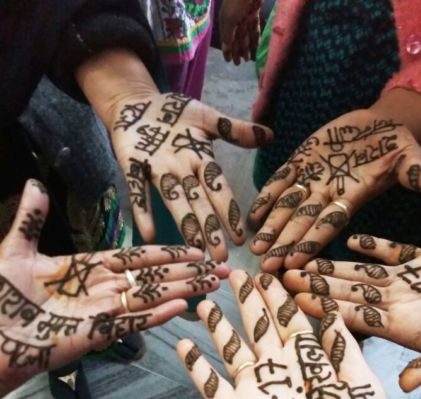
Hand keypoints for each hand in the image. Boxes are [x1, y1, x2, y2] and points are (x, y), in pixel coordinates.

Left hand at [0, 181, 228, 395]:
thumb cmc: (1, 296)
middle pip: (155, 277)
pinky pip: (134, 321)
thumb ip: (32, 219)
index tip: (195, 249)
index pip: (137, 257)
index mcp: (89, 267)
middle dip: (189, 272)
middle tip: (220, 268)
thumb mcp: (15, 250)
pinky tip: (183, 307)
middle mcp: (103, 288)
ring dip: (185, 289)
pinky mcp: (99, 332)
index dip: (167, 253)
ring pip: (152, 296)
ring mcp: (104, 311)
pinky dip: (158, 315)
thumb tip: (36, 183)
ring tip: (214, 283)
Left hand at [109, 91, 271, 257]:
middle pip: (198, 203)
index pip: (219, 189)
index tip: (240, 238)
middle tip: (219, 256)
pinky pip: (137, 189)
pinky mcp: (131, 164)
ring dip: (185, 224)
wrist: (135, 101)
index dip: (228, 212)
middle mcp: (182, 171)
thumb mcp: (206, 117)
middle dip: (209, 229)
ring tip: (194, 248)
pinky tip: (147, 233)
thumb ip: (234, 129)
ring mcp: (157, 170)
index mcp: (201, 161)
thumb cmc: (173, 114)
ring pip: (174, 200)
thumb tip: (271, 135)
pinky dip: (142, 211)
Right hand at [177, 270, 395, 398]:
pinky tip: (185, 345)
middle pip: (258, 328)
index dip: (278, 297)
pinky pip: (211, 386)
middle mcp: (279, 371)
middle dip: (246, 300)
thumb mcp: (362, 387)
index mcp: (310, 362)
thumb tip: (330, 310)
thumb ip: (344, 349)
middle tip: (234, 273)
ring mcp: (255, 392)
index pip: (289, 320)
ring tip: (205, 303)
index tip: (269, 272)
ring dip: (218, 327)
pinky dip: (197, 366)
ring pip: (231, 351)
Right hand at [220, 0, 262, 63]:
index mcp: (226, 20)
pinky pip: (254, 28)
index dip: (227, 49)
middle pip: (236, 38)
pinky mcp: (254, 12)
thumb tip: (226, 49)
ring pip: (245, 35)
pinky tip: (256, 47)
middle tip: (238, 64)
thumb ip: (227, 35)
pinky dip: (255, 38)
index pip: (226, 38)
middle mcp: (235, 19)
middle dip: (237, 51)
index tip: (228, 61)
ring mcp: (245, 16)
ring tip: (247, 59)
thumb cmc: (236, 1)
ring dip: (246, 47)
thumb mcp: (229, 19)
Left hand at [249, 109, 420, 271]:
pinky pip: (279, 181)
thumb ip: (412, 171)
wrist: (379, 125)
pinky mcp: (300, 161)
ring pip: (286, 207)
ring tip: (254, 248)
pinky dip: (266, 196)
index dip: (311, 242)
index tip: (293, 262)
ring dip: (270, 227)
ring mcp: (311, 179)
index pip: (328, 224)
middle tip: (265, 266)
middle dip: (283, 244)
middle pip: (301, 223)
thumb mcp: (409, 155)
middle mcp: (327, 194)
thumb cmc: (397, 146)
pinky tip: (251, 215)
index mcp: (351, 197)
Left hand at [283, 235, 420, 390]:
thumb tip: (407, 384)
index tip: (295, 299)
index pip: (354, 317)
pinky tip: (351, 239)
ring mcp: (412, 283)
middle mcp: (399, 305)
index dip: (325, 307)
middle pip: (349, 293)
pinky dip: (375, 245)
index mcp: (403, 327)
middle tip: (281, 273)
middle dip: (316, 283)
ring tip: (304, 256)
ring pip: (364, 272)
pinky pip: (396, 252)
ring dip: (335, 265)